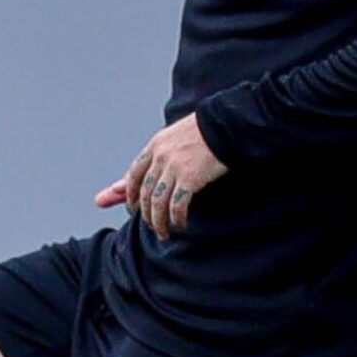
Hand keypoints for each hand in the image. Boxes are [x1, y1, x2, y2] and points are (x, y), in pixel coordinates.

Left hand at [94, 114, 226, 241]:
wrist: (227, 123)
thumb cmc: (205, 130)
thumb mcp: (174, 137)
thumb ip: (156, 155)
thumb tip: (132, 174)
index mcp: (155, 145)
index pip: (133, 174)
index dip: (130, 194)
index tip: (132, 208)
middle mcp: (160, 157)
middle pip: (144, 192)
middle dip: (146, 214)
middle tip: (152, 226)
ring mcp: (173, 167)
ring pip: (157, 203)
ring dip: (159, 222)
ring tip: (163, 232)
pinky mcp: (190, 178)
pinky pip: (177, 205)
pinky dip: (176, 218)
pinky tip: (181, 224)